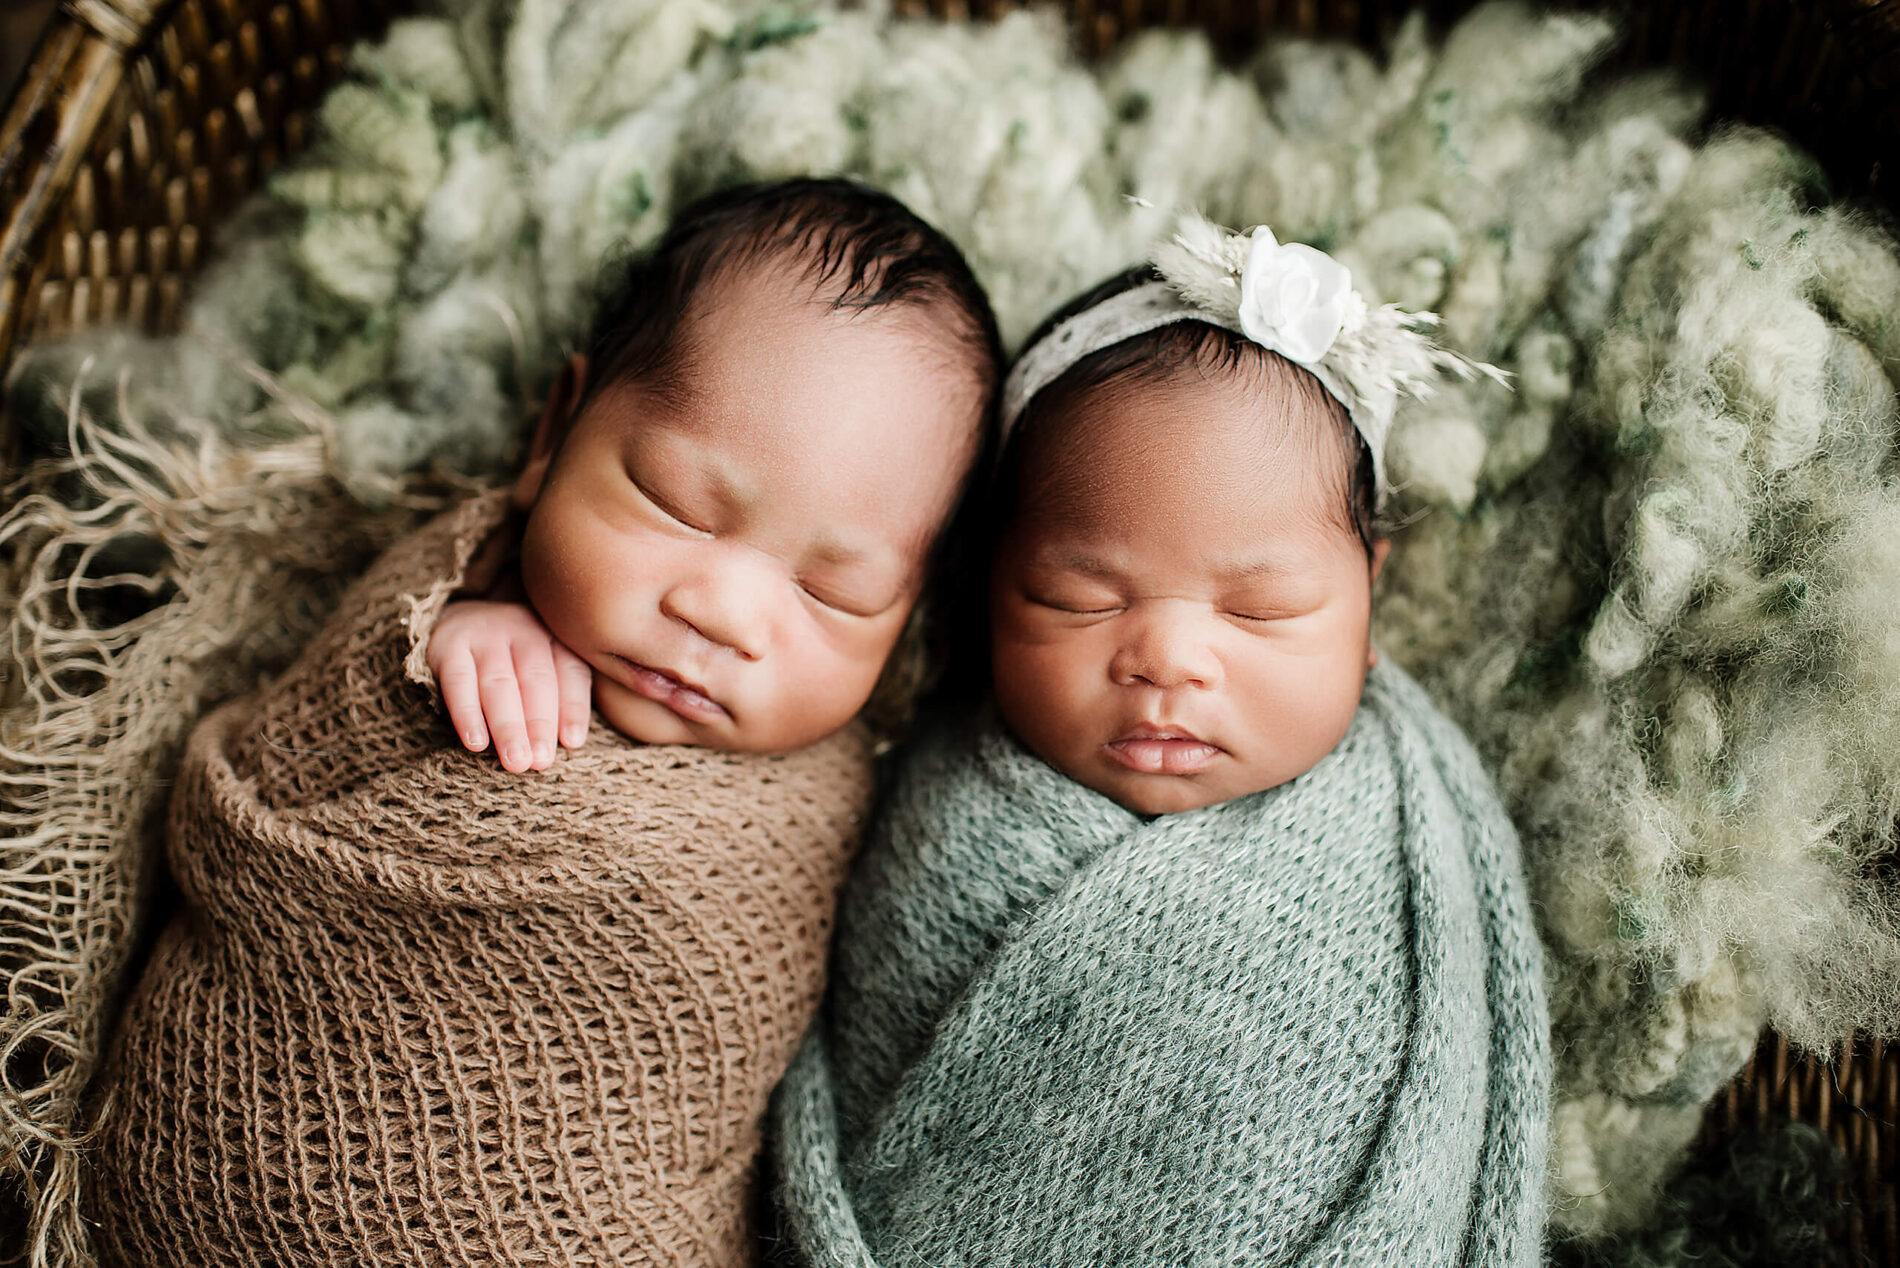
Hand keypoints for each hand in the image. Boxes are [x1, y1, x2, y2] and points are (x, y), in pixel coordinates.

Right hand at [426, 600, 591, 771]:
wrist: (456, 620)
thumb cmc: (511, 659)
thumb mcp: (541, 666)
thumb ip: (559, 696)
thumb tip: (570, 743)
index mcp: (554, 635)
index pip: (571, 672)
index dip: (573, 708)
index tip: (572, 743)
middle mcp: (523, 629)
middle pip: (536, 680)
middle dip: (540, 724)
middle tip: (541, 761)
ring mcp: (485, 635)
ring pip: (499, 684)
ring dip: (508, 726)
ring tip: (515, 761)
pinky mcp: (448, 645)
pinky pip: (459, 682)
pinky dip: (467, 714)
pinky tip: (476, 742)